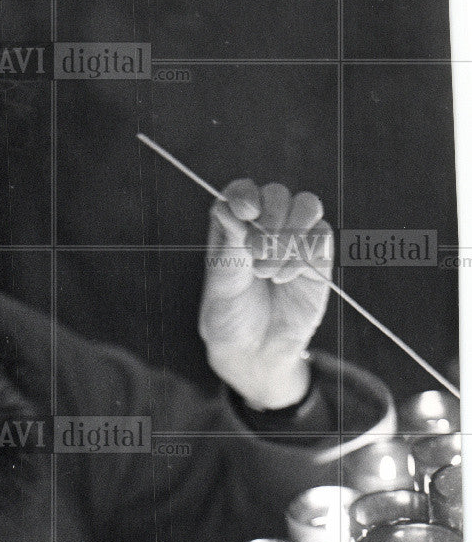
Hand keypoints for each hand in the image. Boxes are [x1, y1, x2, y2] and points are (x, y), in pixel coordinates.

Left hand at [199, 179, 332, 408]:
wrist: (255, 351)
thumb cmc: (229, 317)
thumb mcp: (220, 284)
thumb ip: (229, 247)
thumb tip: (231, 209)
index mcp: (232, 226)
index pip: (241, 191)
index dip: (245, 194)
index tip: (246, 212)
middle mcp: (263, 226)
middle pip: (276, 193)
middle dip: (270, 219)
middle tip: (257, 255)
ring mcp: (293, 238)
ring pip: (306, 205)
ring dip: (290, 234)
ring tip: (270, 272)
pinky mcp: (317, 255)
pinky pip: (321, 235)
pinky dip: (304, 253)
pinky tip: (285, 279)